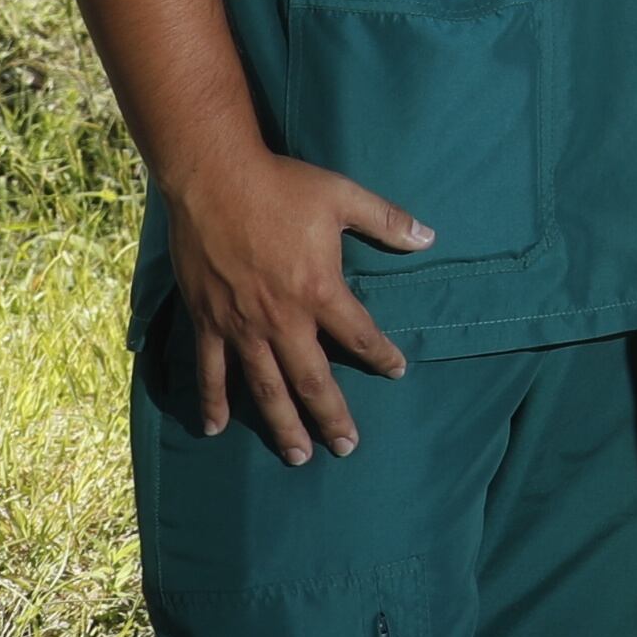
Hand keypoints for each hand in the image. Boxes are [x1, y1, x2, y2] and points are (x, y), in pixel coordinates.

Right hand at [161, 148, 430, 464]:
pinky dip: (212, 401)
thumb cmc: (283, 186)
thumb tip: (430, 237)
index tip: (397, 372)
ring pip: (264, 388)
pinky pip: (210, 371)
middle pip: (312, 380)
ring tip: (297, 456)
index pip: (359, 336)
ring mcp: (240, 325)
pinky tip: (215, 428)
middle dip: (331, 417)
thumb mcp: (344, 197)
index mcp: (319, 291)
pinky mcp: (207, 322)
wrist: (213, 179)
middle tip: (346, 448)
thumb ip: (387, 221)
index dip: (381, 357)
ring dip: (281, 425)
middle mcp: (281, 319)